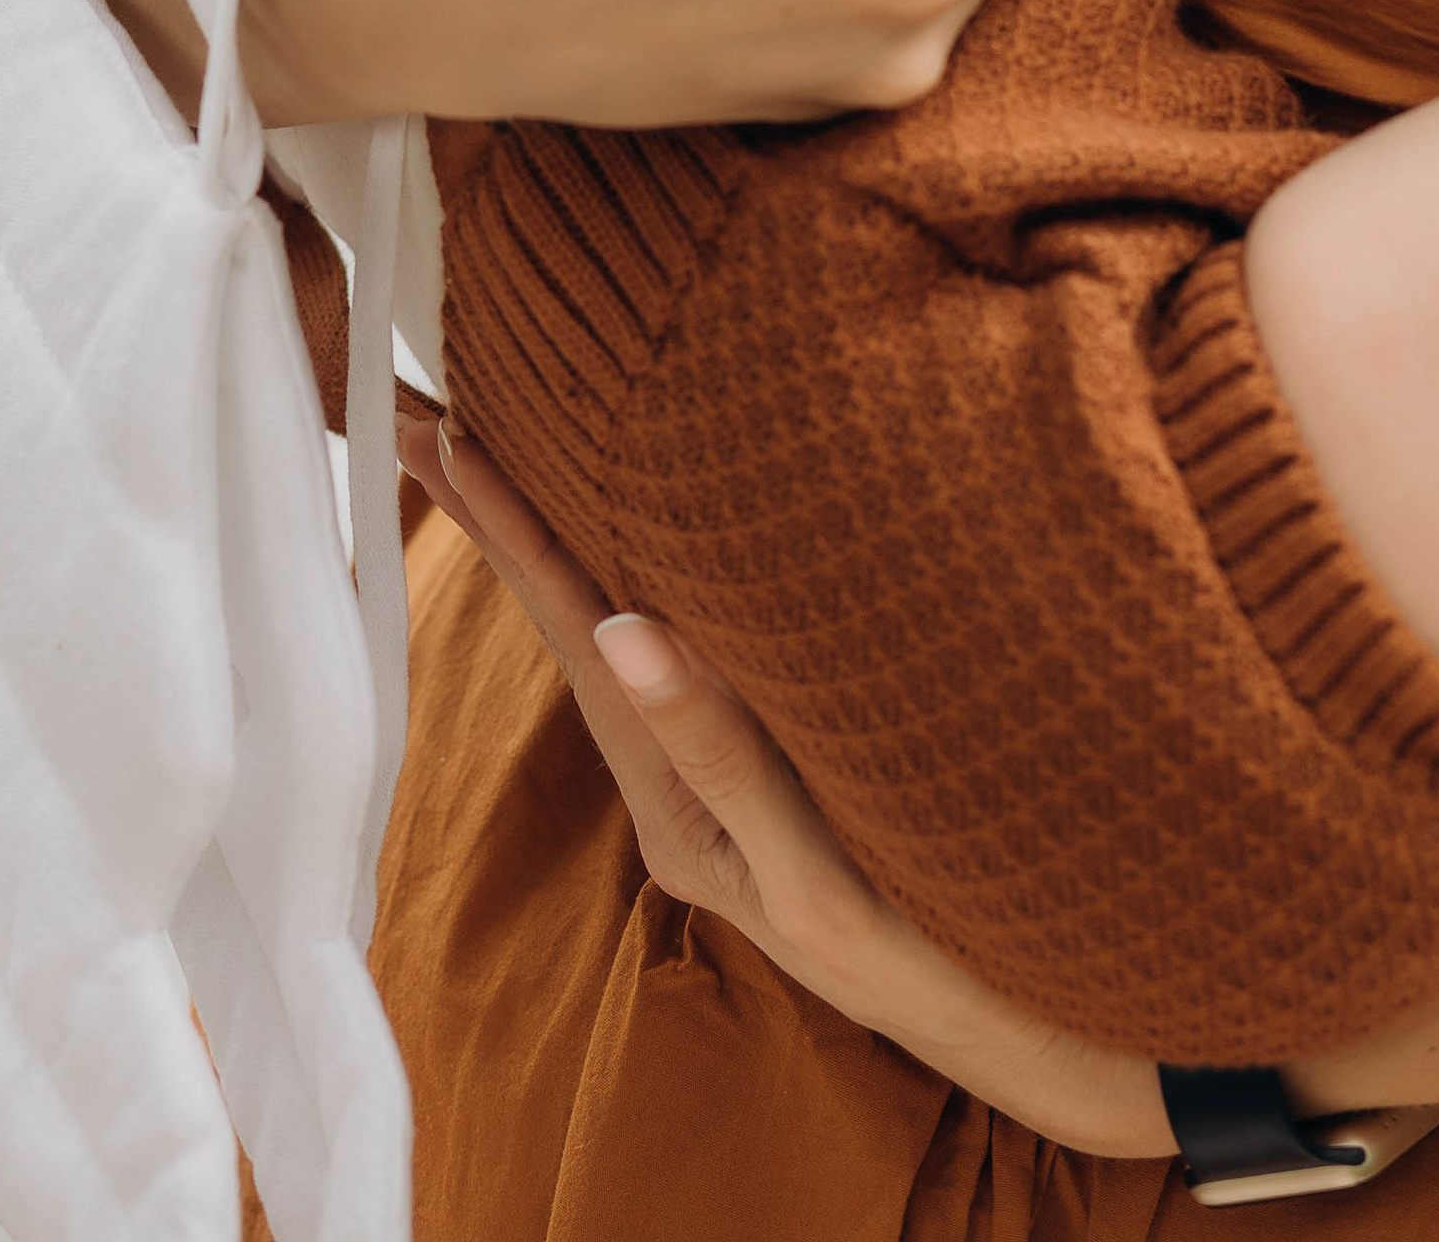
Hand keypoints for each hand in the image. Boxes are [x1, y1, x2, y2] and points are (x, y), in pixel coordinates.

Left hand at [403, 417, 1173, 1158]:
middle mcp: (677, 785)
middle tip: (411, 415)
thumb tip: (625, 633)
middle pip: (572, 621)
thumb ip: (725, 755)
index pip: (578, 634)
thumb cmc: (931, 951)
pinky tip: (615, 533)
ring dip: (549, 537)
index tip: (446, 432)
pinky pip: (677, 648)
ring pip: (615, 629)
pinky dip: (629, 575)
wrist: (1027, 1024)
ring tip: (479, 450)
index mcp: (674, 805)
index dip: (515, 530)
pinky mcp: (766, 769)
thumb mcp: (817, 874)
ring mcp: (717, 779)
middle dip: (498, 519)